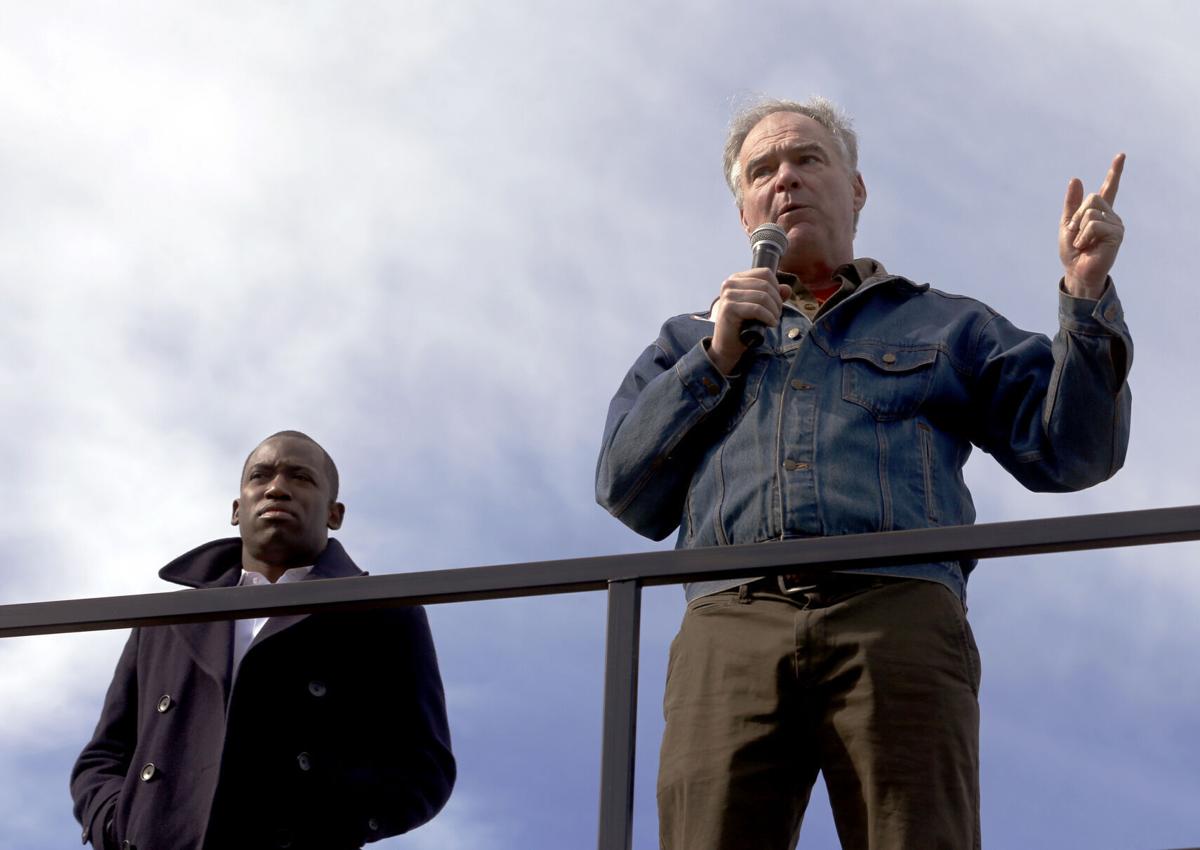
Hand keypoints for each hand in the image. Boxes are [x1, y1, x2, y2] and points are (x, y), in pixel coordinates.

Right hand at [708, 269, 792, 373]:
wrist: (727, 345)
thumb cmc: (744, 325)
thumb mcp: (761, 307)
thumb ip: (774, 296)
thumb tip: (787, 289)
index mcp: (736, 279)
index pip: (765, 273)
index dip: (776, 287)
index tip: (776, 303)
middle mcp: (730, 284)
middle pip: (765, 285)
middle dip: (777, 301)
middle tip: (777, 315)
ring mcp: (728, 295)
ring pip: (763, 297)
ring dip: (774, 311)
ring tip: (773, 320)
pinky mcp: (729, 308)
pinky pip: (757, 309)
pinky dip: (768, 317)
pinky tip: (770, 324)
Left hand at [1060, 153, 1125, 298]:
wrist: (1076, 271)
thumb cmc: (1073, 251)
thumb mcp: (1067, 224)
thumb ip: (1072, 203)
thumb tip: (1076, 178)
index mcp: (1099, 212)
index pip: (1108, 188)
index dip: (1114, 172)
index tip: (1121, 155)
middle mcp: (1111, 216)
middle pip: (1092, 198)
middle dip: (1077, 216)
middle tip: (1076, 234)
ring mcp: (1115, 224)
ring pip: (1091, 211)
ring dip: (1079, 228)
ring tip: (1082, 243)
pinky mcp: (1116, 234)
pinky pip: (1094, 224)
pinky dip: (1084, 235)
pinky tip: (1087, 246)